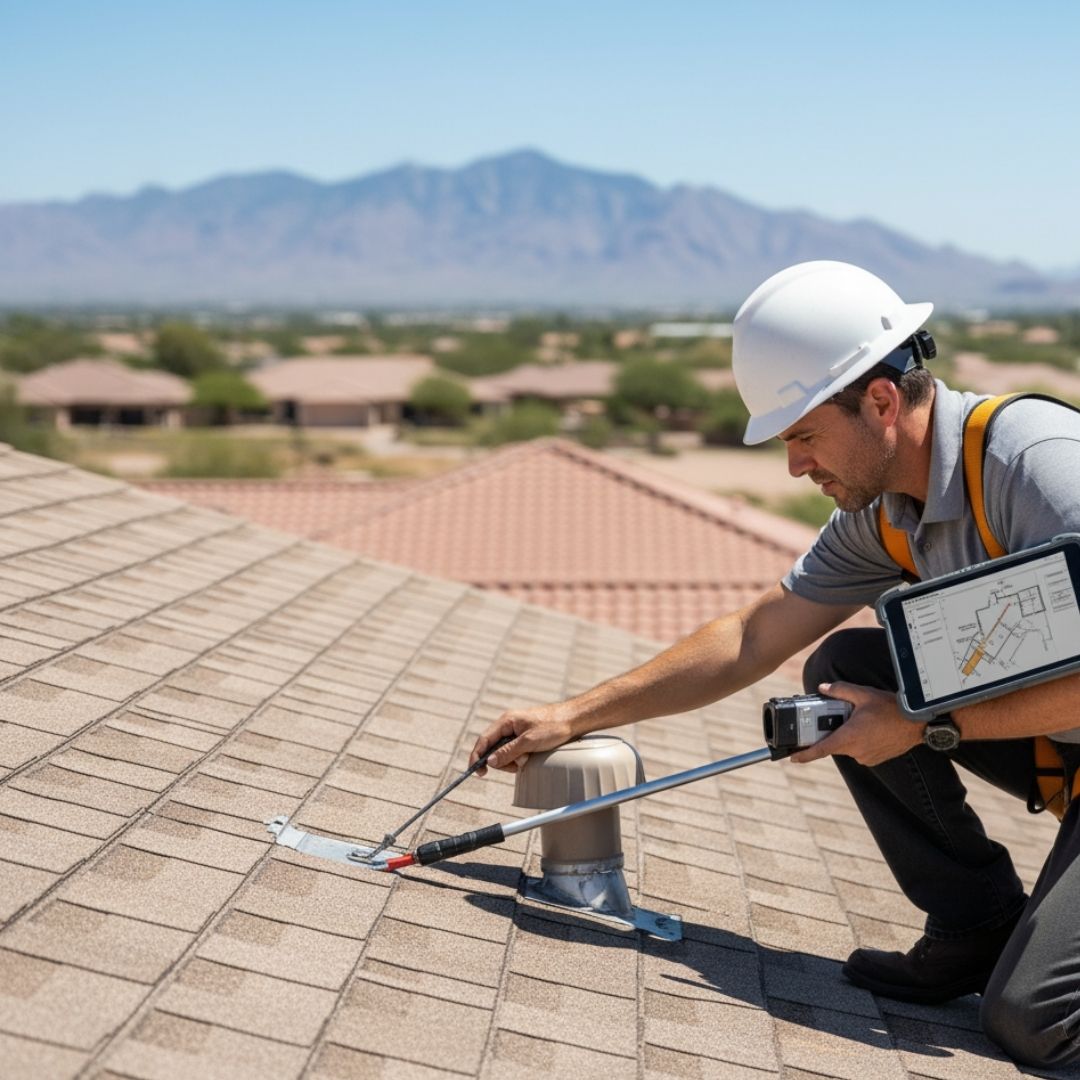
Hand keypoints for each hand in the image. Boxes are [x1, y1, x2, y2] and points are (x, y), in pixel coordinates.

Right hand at [469, 704, 574, 775]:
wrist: (573, 720)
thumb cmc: (553, 726)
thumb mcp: (529, 741)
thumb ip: (508, 752)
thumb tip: (489, 761)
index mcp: (506, 721)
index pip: (484, 740)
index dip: (477, 756)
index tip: (476, 772)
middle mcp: (508, 726)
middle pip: (493, 749)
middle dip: (503, 761)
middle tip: (518, 764)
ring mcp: (516, 732)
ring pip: (504, 753)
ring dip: (514, 761)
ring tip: (528, 758)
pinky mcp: (524, 738)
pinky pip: (515, 752)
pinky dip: (520, 759)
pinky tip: (531, 758)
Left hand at [789, 681, 922, 766]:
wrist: (918, 724)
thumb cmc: (891, 709)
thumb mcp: (863, 694)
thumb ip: (839, 691)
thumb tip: (822, 688)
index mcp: (849, 737)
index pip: (821, 749)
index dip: (804, 755)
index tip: (793, 758)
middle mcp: (855, 751)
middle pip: (834, 743)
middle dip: (833, 731)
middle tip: (841, 718)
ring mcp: (866, 757)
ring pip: (847, 746)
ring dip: (848, 735)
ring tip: (862, 720)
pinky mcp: (874, 759)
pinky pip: (859, 750)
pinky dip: (859, 740)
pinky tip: (870, 728)